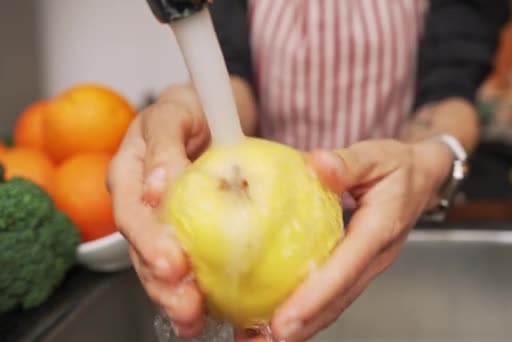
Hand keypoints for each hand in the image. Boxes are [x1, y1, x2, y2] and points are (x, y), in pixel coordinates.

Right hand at [107, 84, 210, 337]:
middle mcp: (138, 200)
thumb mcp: (175, 112)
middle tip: (186, 305)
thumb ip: (165, 144)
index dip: (148, 240)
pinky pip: (181, 262)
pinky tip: (206, 309)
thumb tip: (158, 186)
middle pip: (140, 248)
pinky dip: (192, 287)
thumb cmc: (189, 108)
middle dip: (160, 282)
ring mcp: (158, 219)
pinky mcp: (181, 230)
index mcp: (129, 171)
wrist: (208, 111)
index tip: (173, 263)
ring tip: (193, 319)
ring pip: (157, 263)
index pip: (131, 211)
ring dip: (173, 295)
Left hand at [263, 138, 453, 340]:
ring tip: (262, 338)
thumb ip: (348, 162)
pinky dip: (308, 310)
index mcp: (380, 229)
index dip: (316, 296)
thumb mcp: (376, 155)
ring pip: (335, 303)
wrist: (423, 177)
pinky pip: (333, 294)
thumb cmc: (399, 166)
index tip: (286, 319)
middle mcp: (375, 256)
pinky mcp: (357, 268)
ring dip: (303, 325)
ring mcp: (368, 266)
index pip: (346, 268)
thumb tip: (318, 165)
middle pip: (339, 299)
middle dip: (304, 324)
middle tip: (265, 340)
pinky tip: (277, 316)